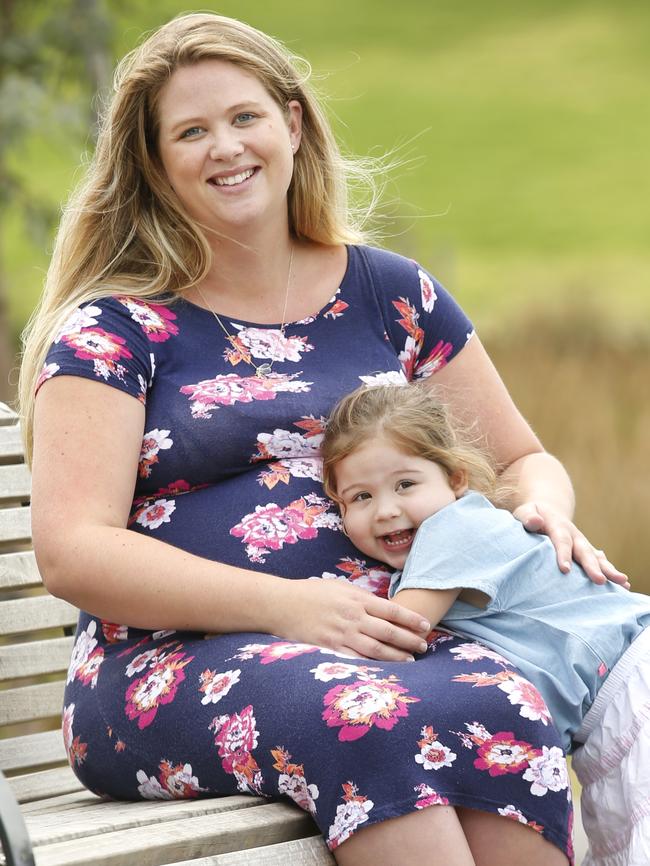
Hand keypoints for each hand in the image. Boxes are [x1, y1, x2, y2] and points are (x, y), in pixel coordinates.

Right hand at [283, 579, 431, 660]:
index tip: (426, 626)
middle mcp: (353, 617)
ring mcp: (342, 634)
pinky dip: (373, 666)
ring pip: (377, 649)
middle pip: (389, 631)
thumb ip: (360, 597)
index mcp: (356, 598)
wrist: (281, 604)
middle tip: (424, 647)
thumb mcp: (339, 587)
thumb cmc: (310, 592)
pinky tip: (384, 671)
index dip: (411, 619)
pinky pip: (357, 660)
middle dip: (409, 640)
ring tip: (411, 661)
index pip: (392, 610)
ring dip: (397, 657)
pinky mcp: (331, 649)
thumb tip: (380, 606)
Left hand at [513, 501, 629, 587]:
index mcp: (557, 525)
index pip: (561, 540)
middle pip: (583, 551)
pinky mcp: (586, 550)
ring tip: (622, 582)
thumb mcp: (524, 512)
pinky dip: (610, 571)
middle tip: (599, 581)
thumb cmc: (531, 516)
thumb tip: (536, 521)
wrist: (546, 511)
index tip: (566, 570)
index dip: (563, 554)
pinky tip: (623, 584)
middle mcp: (574, 535)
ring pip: (596, 557)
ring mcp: (582, 543)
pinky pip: (600, 561)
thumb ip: (527, 517)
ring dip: (608, 570)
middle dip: (591, 566)